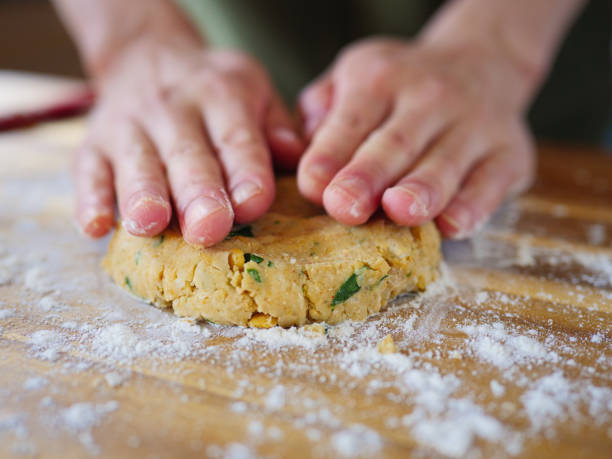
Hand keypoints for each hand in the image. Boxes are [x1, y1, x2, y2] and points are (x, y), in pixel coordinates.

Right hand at [74, 39, 302, 244]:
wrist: (146, 56)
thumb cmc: (213, 90)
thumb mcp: (254, 90)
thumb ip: (276, 126)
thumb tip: (296, 157)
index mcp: (221, 96)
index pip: (236, 138)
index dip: (246, 171)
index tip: (253, 204)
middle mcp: (174, 109)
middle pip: (187, 155)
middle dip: (198, 193)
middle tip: (209, 227)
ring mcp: (129, 126)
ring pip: (137, 163)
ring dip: (142, 195)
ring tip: (150, 224)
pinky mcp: (94, 144)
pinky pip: (88, 171)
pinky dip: (89, 198)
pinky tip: (94, 226)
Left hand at [297, 37, 534, 237]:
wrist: (481, 64)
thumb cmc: (400, 86)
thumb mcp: (354, 76)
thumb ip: (322, 107)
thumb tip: (302, 145)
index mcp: (379, 80)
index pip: (350, 121)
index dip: (330, 155)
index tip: (313, 186)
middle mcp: (429, 97)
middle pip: (394, 143)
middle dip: (368, 176)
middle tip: (346, 207)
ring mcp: (474, 125)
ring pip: (444, 163)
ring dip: (422, 190)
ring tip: (401, 210)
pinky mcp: (509, 153)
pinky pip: (491, 183)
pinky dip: (474, 205)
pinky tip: (453, 225)